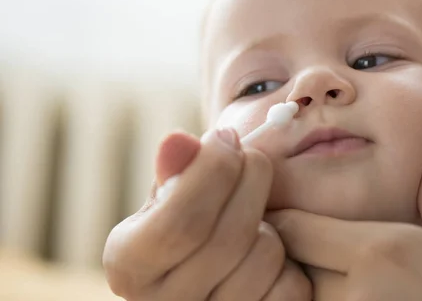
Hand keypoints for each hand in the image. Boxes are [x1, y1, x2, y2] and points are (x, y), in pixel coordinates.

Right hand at [103, 130, 310, 300]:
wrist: (200, 283)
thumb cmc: (183, 229)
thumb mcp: (166, 201)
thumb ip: (174, 172)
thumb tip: (178, 141)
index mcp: (129, 267)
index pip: (180, 222)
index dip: (213, 171)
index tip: (226, 137)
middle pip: (229, 236)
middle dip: (251, 180)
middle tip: (252, 159)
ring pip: (264, 256)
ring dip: (268, 223)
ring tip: (251, 217)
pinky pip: (291, 284)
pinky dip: (288, 259)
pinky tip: (265, 250)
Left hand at [265, 143, 421, 300]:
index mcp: (382, 251)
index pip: (295, 229)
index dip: (281, 221)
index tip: (280, 214)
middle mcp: (357, 294)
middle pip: (293, 266)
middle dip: (296, 255)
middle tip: (311, 245)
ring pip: (304, 299)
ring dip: (309, 289)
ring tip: (335, 276)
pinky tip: (355, 295)